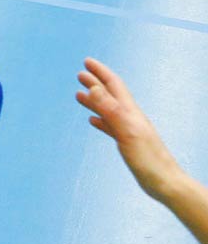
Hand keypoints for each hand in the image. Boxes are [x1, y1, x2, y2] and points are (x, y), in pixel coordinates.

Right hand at [77, 58, 184, 200]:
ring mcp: (128, 130)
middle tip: (80, 74)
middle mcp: (129, 118)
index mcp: (130, 112)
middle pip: (110, 95)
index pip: (114, 86)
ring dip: (94, 100)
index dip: (100, 72)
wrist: (164, 181)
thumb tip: (94, 87)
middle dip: (95, 83)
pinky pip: (110, 126)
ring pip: (108, 109)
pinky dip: (99, 119)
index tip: (87, 62)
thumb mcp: (127, 131)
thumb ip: (111, 109)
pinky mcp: (127, 143)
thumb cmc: (148, 159)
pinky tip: (93, 121)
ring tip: (79, 95)